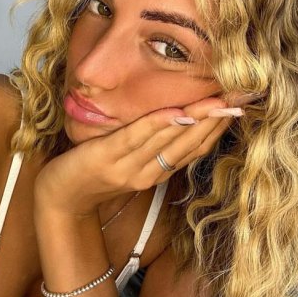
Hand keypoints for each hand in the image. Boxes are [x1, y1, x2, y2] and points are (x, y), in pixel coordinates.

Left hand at [34, 97, 241, 219]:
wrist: (59, 198)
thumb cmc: (94, 172)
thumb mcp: (129, 160)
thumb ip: (152, 144)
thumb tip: (176, 118)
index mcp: (156, 172)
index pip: (194, 149)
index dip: (217, 128)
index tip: (238, 106)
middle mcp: (149, 173)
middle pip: (188, 144)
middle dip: (215, 120)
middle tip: (238, 98)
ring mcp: (128, 167)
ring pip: (168, 141)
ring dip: (195, 119)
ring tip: (218, 101)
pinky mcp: (106, 158)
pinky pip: (135, 138)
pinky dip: (157, 124)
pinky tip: (176, 111)